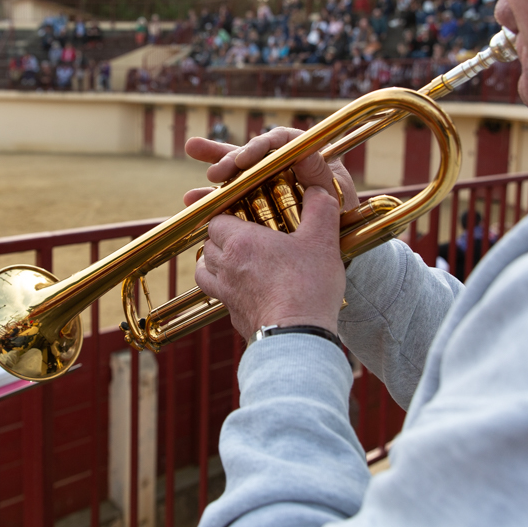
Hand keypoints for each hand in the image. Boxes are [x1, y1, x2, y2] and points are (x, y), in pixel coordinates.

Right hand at [182, 127, 358, 209]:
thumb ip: (320, 174)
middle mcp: (283, 169)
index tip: (243, 160)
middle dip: (228, 158)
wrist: (335, 259)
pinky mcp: (254, 208)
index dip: (260, 146)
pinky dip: (211, 200)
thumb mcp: (338, 198)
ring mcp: (267, 188)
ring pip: (236, 174)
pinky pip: (230, 200)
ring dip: (213, 178)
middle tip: (214, 173)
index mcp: (306, 159)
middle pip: (252, 153)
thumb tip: (302, 151)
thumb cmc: (344, 225)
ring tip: (193, 191)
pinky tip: (192, 201)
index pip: (281, 142)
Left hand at [195, 186, 345, 337]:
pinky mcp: (233, 316)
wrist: (297, 337)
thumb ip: (320, 209)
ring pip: (205, 270)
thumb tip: (317, 189)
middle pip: (209, 243)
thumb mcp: (322, 240)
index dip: (229, 215)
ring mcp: (226, 293)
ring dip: (215, 263)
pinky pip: (218, 296)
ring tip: (236, 262)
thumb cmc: (307, 287)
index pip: (216, 219)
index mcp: (241, 242)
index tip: (245, 216)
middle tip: (247, 238)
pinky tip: (243, 289)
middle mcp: (226, 266)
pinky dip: (224, 289)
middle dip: (223, 238)